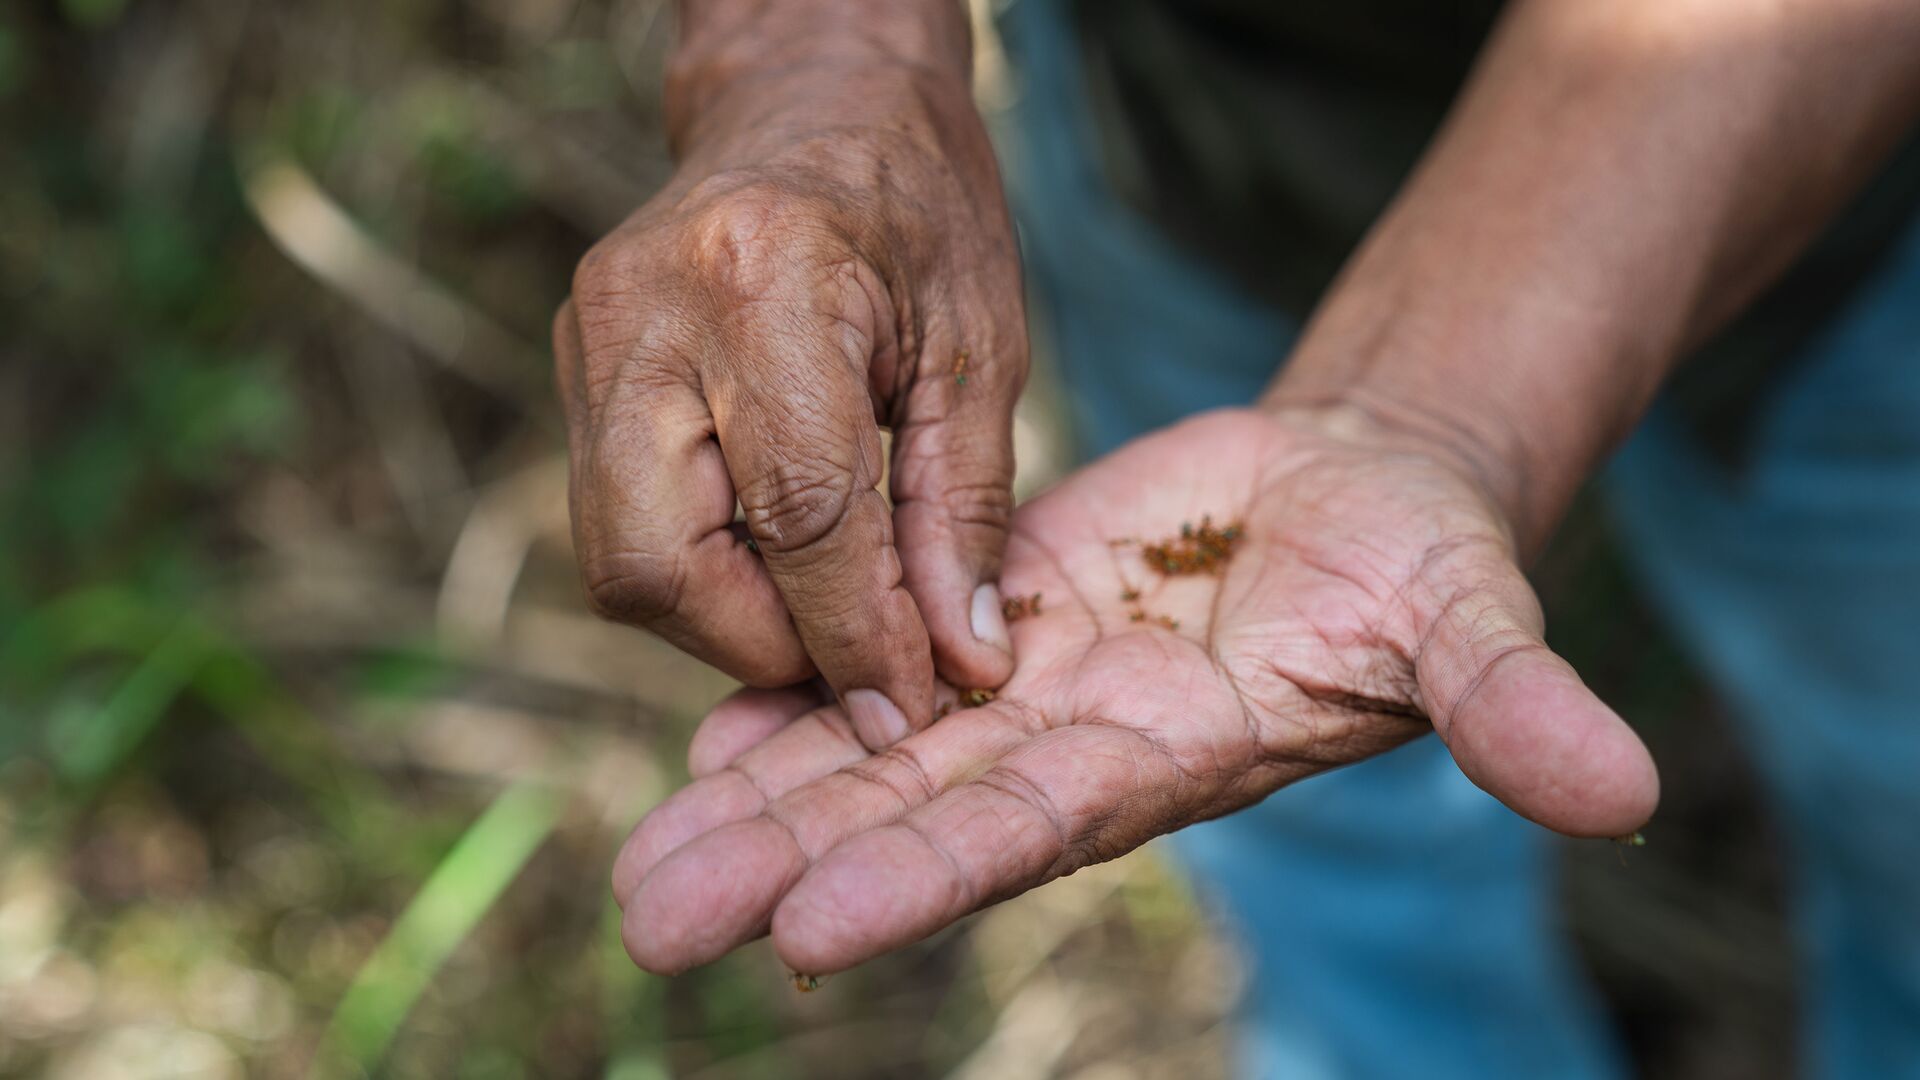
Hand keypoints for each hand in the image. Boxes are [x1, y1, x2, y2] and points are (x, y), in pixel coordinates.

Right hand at [554, 59, 1026, 748]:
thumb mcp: (978, 349)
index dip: (856, 635)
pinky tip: (774, 547)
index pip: (801, 514)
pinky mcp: (573, 367)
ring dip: (727, 618)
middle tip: (853, 649)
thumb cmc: (916, 205)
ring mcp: (589, 341)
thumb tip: (957, 660)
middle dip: (760, 645)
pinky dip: (701, 569)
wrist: (808, 96)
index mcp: (766, 284)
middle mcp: (646, 317)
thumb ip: (962, 512)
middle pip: (657, 566)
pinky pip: (618, 522)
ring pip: (620, 564)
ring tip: (823, 594)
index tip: (909, 700)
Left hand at [610, 406, 1660, 975]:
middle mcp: (1076, 744)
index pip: (1030, 829)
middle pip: (914, 813)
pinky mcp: (997, 616)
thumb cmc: (1419, 561)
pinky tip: (701, 748)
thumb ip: (1509, 704)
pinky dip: (789, 708)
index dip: (922, 875)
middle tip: (653, 922)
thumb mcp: (1469, 617)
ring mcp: (1026, 687)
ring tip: (640, 867)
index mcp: (1169, 758)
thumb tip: (1620, 792)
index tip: (805, 932)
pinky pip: (879, 671)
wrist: (1350, 494)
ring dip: (758, 804)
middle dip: (788, 864)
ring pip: (874, 753)